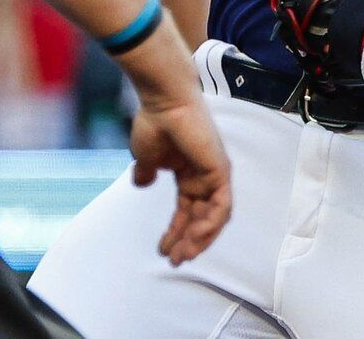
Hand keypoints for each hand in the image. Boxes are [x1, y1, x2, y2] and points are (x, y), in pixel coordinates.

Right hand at [129, 94, 231, 265]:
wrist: (163, 102)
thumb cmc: (155, 123)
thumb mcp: (147, 157)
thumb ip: (147, 172)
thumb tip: (142, 184)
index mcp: (189, 173)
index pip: (187, 210)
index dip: (176, 232)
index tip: (163, 250)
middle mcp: (205, 176)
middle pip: (202, 217)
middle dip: (188, 241)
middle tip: (175, 261)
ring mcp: (214, 173)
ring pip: (214, 216)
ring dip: (200, 238)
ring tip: (183, 255)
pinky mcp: (220, 170)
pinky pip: (221, 205)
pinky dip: (211, 224)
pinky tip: (195, 238)